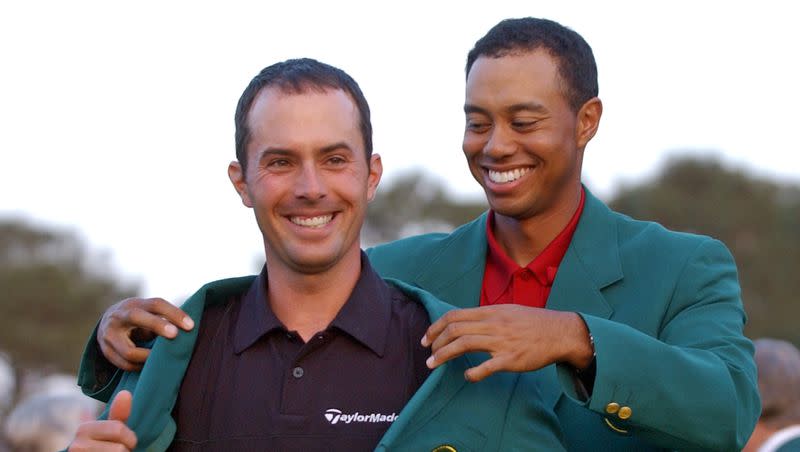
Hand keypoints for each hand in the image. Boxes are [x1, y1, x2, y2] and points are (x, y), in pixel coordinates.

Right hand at [69, 390, 137, 450]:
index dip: (129, 438)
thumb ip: (117, 415)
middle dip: (125, 451)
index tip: (123, 442)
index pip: (118, 429)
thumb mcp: (109, 431)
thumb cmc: (100, 448)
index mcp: (83, 429)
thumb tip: (125, 393)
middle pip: (120, 448)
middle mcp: (76, 445)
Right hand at [98, 297, 193, 370]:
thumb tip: (186, 330)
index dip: (174, 313)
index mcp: (134, 305)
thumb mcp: (148, 313)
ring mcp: (109, 335)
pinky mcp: (106, 352)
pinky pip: (125, 364)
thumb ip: (163, 319)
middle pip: (137, 317)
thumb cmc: (138, 318)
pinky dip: (140, 367)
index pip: (156, 304)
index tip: (190, 325)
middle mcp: (119, 317)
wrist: (106, 324)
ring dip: (149, 357)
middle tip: (175, 334)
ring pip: (129, 351)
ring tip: (163, 359)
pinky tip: (150, 366)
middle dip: (157, 325)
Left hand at [421, 305, 592, 381]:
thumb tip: (465, 323)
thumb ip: (486, 316)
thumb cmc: (533, 323)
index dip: (436, 327)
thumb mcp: (507, 311)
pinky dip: (473, 372)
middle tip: (428, 355)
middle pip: (455, 330)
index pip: (454, 315)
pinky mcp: (511, 358)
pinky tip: (467, 376)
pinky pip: (486, 366)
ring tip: (433, 365)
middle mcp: (493, 324)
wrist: (560, 333)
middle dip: (436, 343)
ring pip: (464, 344)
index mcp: (490, 311)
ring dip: (444, 356)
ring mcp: (502, 341)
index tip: (427, 338)